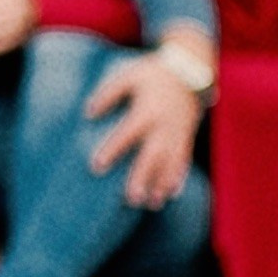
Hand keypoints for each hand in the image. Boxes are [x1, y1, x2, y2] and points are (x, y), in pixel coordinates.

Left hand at [84, 51, 203, 207]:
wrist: (189, 71)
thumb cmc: (152, 75)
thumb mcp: (128, 77)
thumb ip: (108, 94)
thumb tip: (88, 113)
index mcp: (147, 110)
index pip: (127, 134)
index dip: (112, 150)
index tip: (97, 167)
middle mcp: (164, 125)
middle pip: (152, 155)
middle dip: (143, 177)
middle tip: (132, 199)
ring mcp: (178, 133)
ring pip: (170, 163)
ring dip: (161, 184)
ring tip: (152, 204)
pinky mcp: (186, 137)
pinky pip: (183, 160)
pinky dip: (177, 177)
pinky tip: (170, 194)